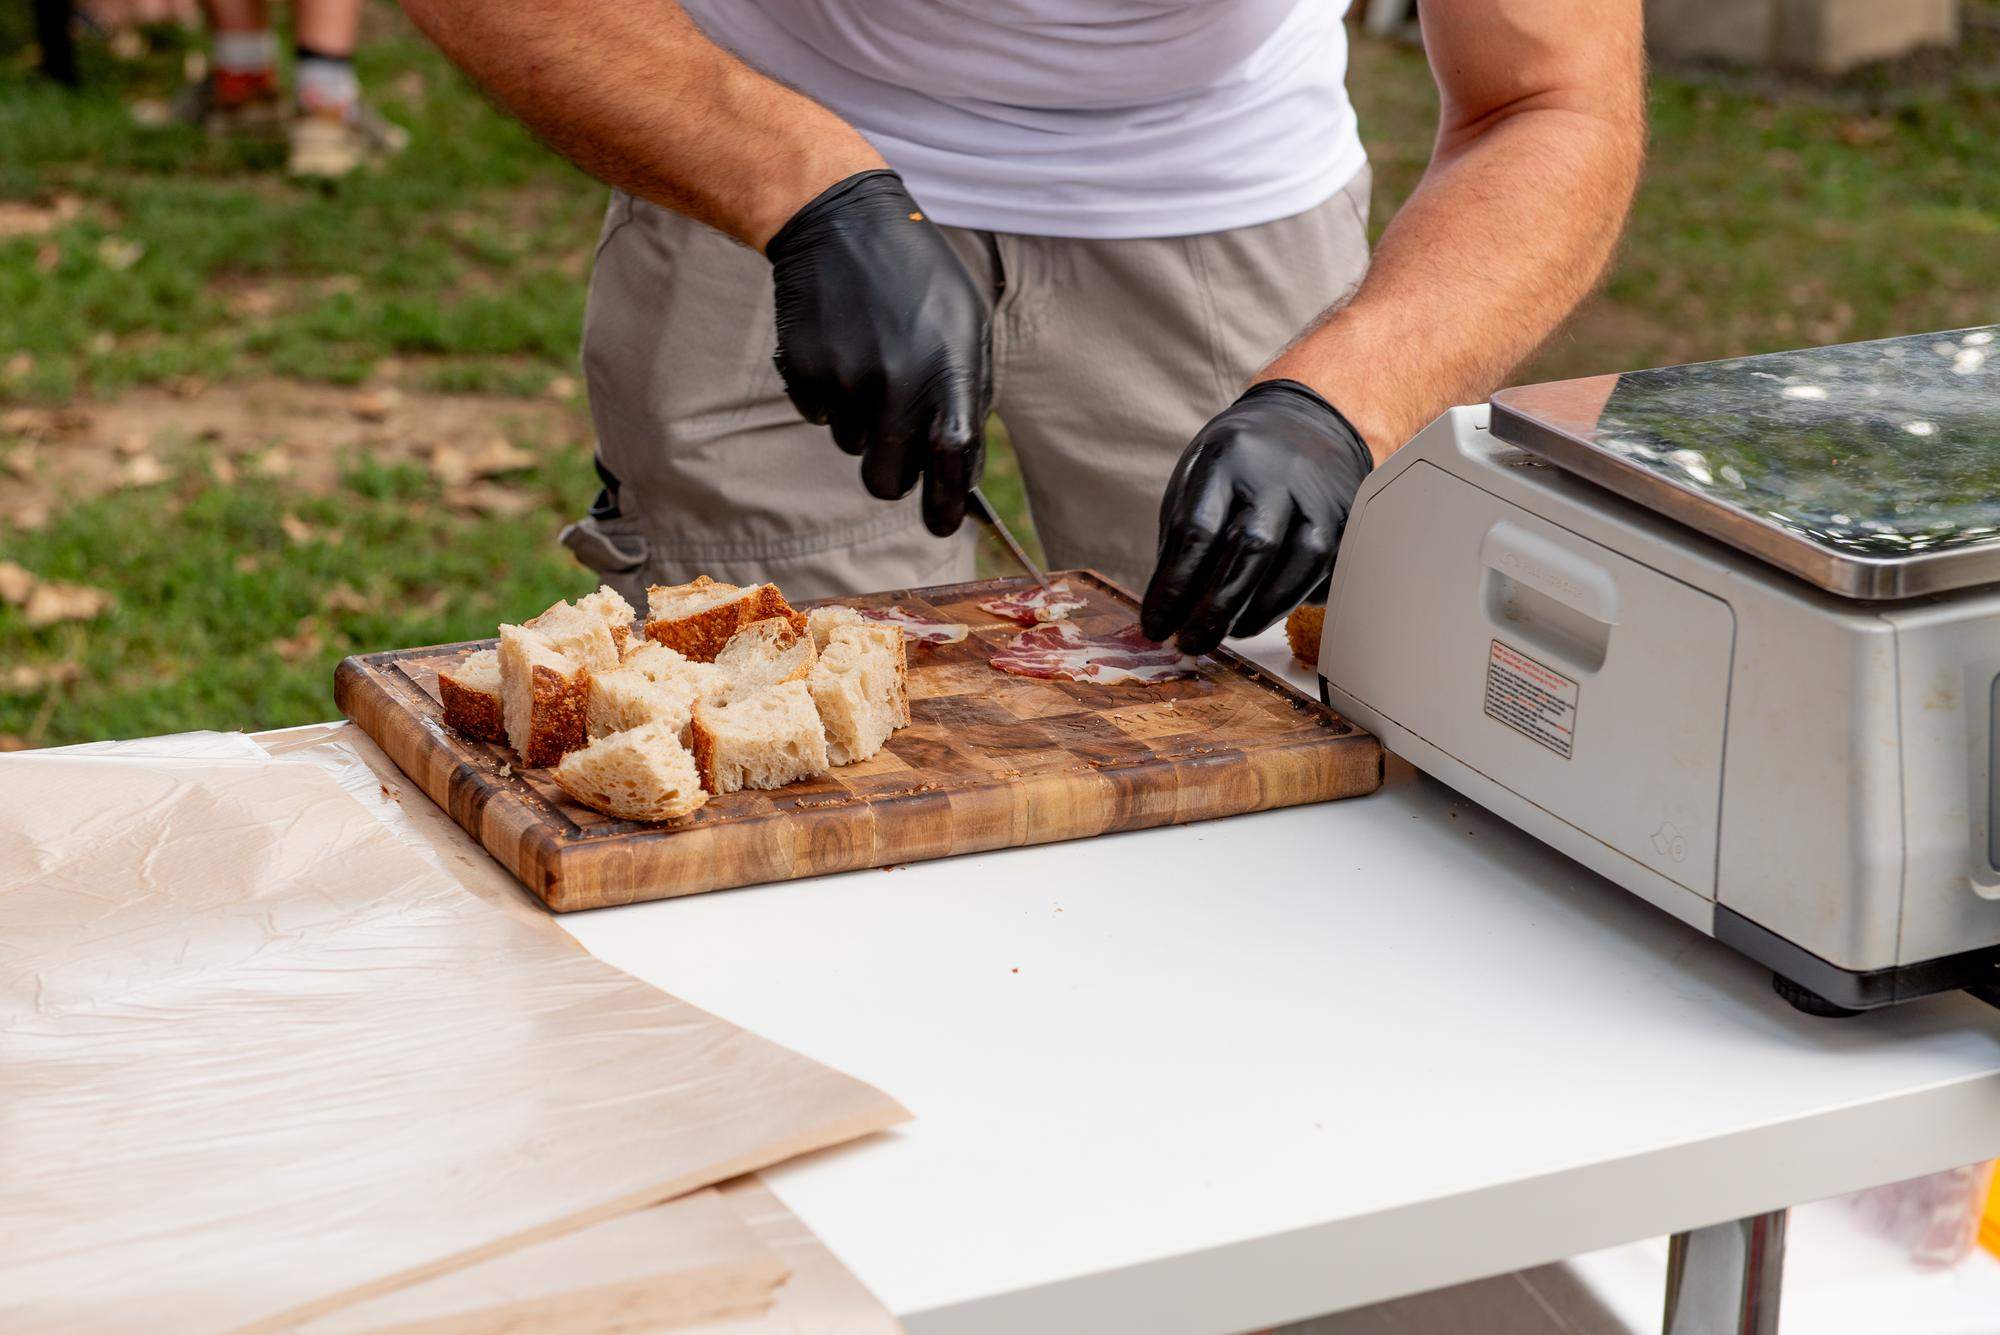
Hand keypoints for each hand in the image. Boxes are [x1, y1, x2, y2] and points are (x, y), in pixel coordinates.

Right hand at [765, 170, 990, 536]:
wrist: (841, 222)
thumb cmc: (918, 279)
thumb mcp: (967, 324)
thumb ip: (968, 395)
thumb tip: (960, 469)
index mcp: (949, 373)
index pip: (950, 464)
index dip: (944, 506)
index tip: (940, 524)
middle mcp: (898, 385)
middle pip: (885, 481)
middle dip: (891, 472)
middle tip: (893, 441)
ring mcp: (848, 380)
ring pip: (851, 445)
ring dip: (860, 419)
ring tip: (869, 357)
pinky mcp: (806, 372)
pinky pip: (819, 414)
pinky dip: (828, 393)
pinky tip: (839, 345)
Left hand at [1140, 380, 1373, 655]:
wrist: (1310, 423)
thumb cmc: (1242, 462)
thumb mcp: (1198, 478)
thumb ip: (1182, 539)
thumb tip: (1169, 609)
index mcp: (1228, 458)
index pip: (1197, 532)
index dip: (1173, 588)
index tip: (1157, 625)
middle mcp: (1279, 475)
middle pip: (1249, 550)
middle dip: (1215, 609)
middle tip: (1191, 643)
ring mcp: (1320, 498)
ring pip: (1294, 566)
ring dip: (1255, 614)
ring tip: (1228, 633)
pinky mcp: (1346, 522)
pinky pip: (1320, 574)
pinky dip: (1289, 602)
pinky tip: (1262, 614)